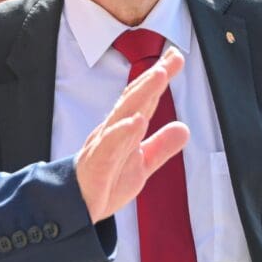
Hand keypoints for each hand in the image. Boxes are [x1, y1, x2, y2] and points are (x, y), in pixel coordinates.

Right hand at [74, 47, 189, 222]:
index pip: (144, 98)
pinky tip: (137, 120)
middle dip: (154, 76)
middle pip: (135, 97)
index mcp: (125, 128)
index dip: (160, 77)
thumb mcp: (142, 164)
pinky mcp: (98, 162)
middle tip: (172, 57)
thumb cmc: (106, 181)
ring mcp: (104, 144)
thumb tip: (184, 128)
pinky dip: (123, 131)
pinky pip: (110, 144)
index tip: (176, 56)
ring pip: (123, 113)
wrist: (76, 205)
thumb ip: (162, 146)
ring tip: (160, 75)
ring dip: (142, 93)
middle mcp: (114, 129)